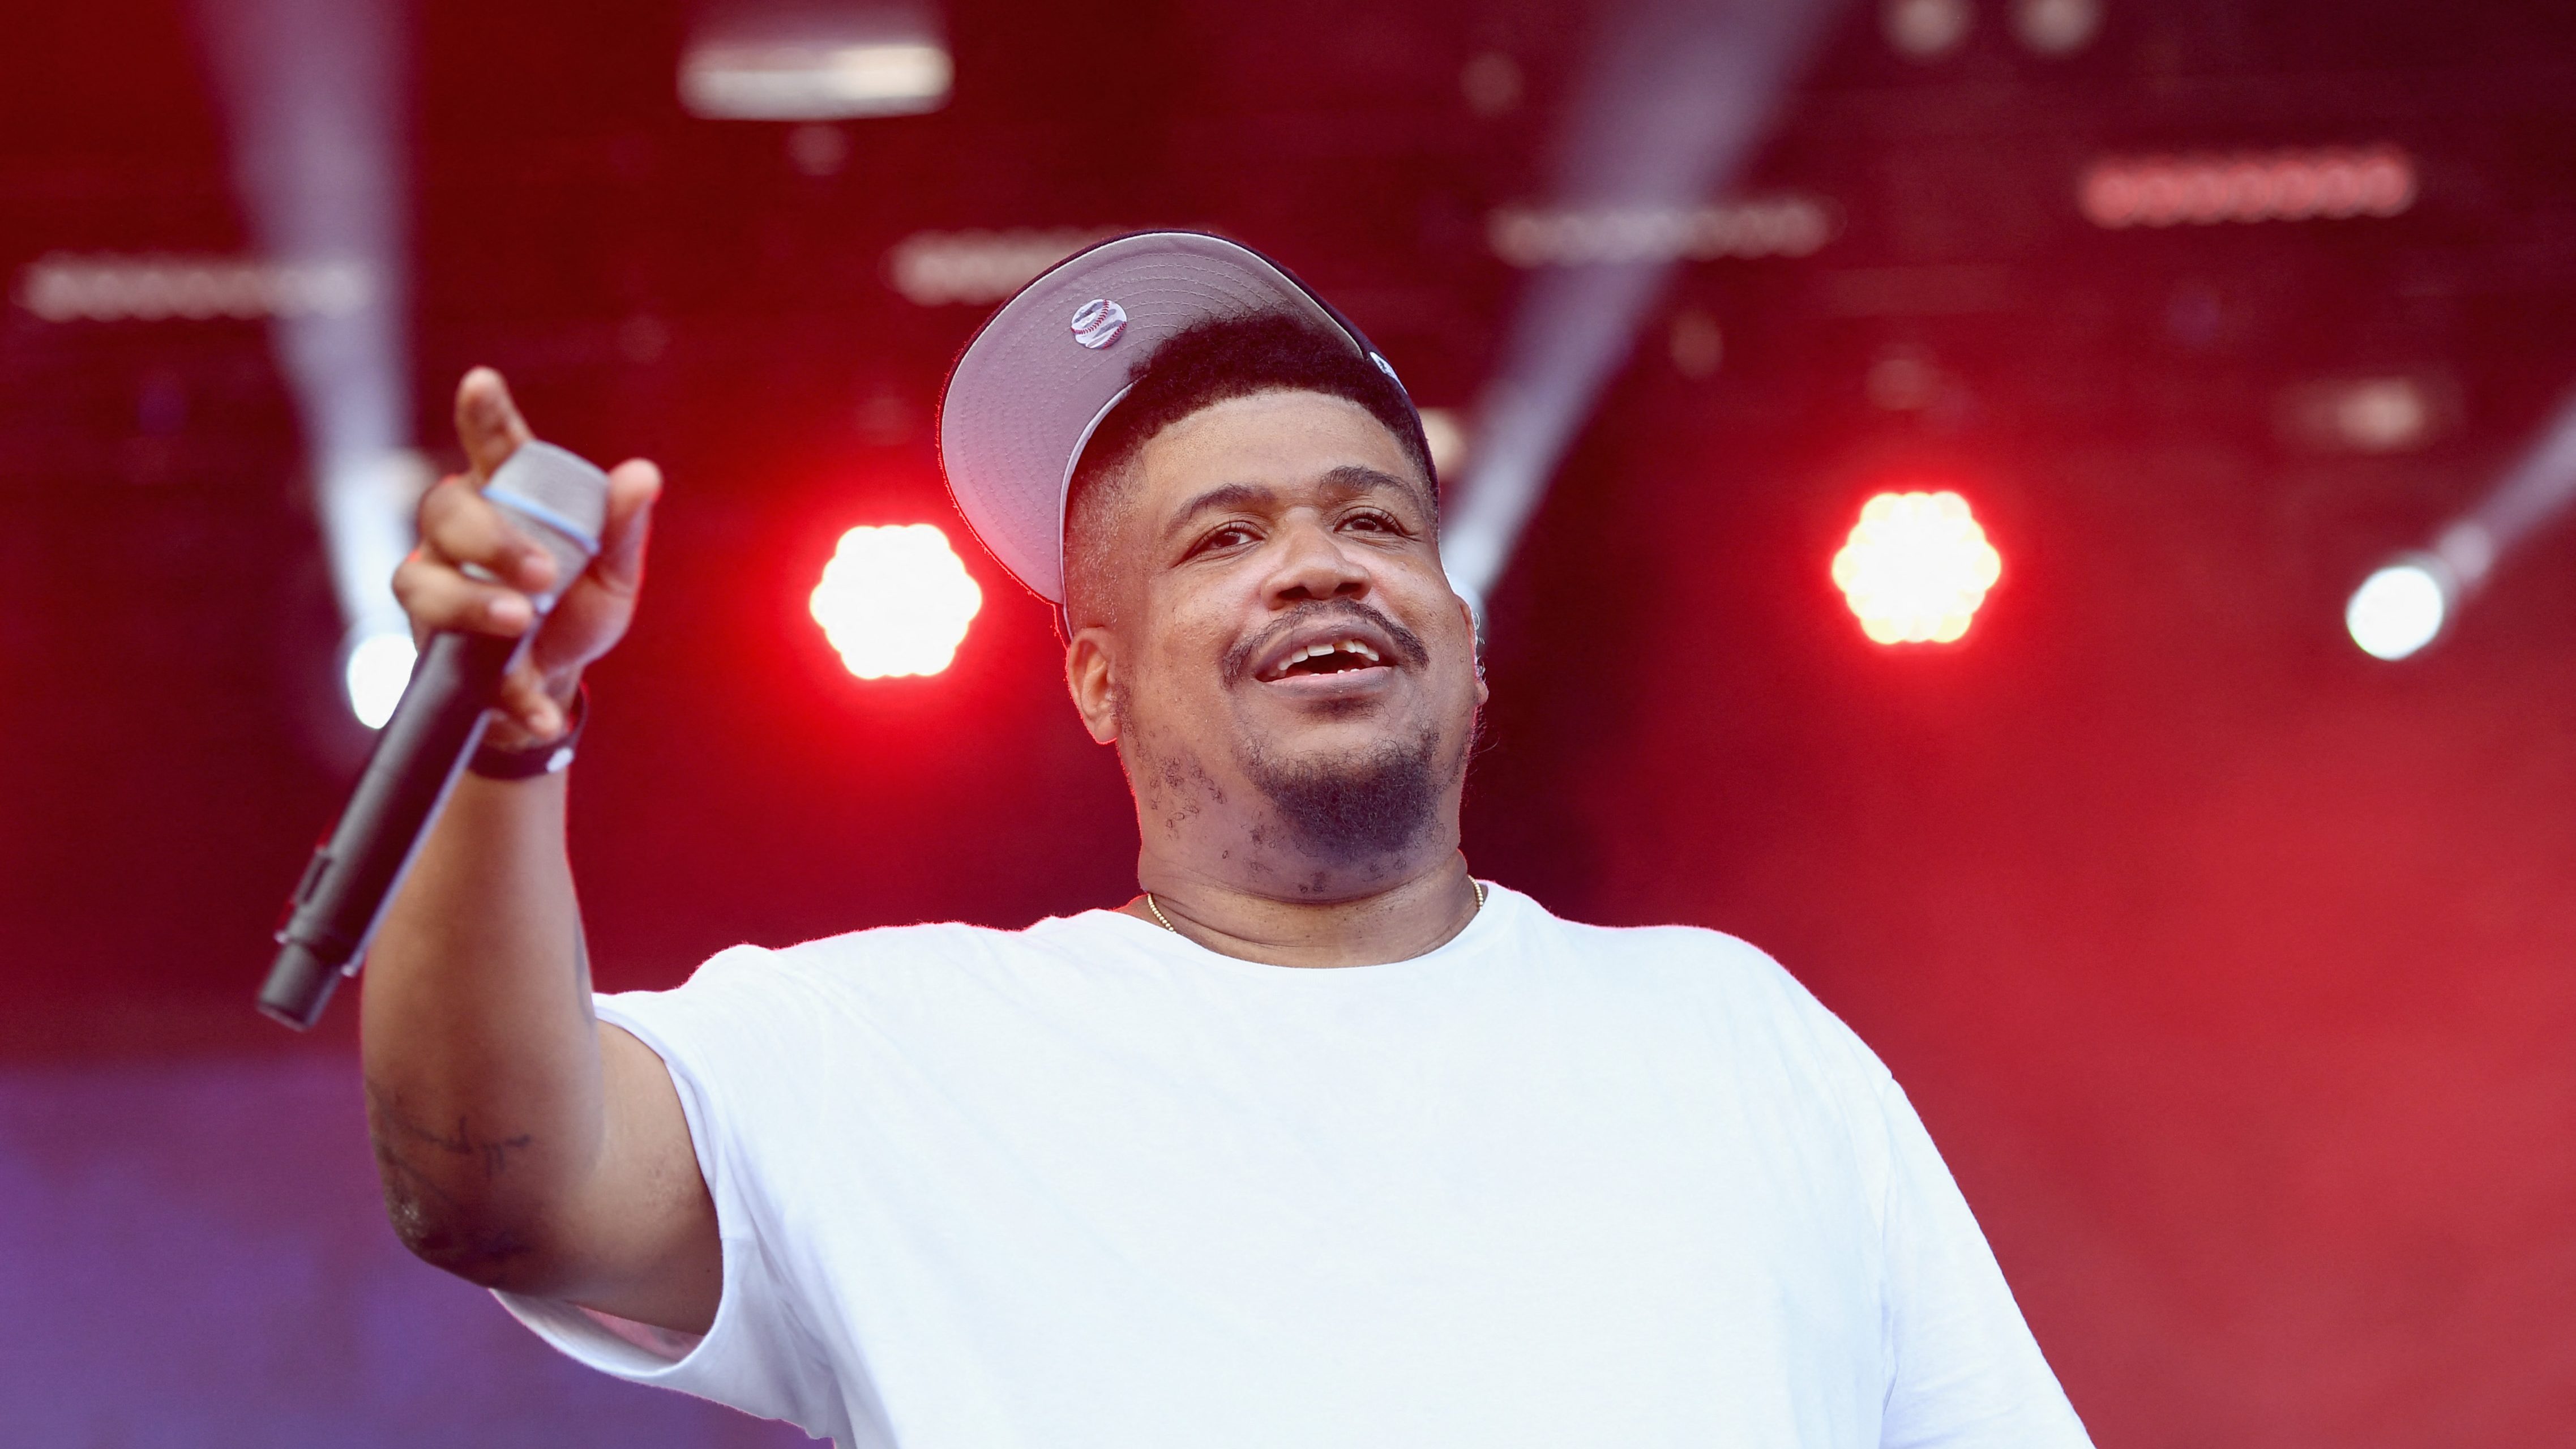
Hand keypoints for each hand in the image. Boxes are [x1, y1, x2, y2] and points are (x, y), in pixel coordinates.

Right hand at [391, 368, 660, 747]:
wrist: (552, 687)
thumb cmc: (576, 611)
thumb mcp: (612, 575)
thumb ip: (621, 528)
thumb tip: (643, 475)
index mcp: (510, 501)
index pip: (492, 448)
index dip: (484, 415)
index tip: (483, 381)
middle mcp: (460, 532)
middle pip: (446, 510)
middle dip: (491, 540)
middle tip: (542, 574)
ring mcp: (435, 583)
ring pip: (424, 579)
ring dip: (473, 602)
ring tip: (520, 623)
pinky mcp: (429, 640)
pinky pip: (448, 657)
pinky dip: (503, 689)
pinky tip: (539, 712)